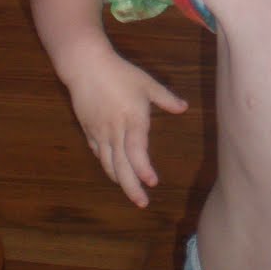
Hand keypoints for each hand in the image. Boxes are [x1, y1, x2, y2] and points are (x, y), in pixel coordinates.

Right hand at [68, 54, 187, 206]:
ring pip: (108, 162)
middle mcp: (115, 131)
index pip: (137, 152)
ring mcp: (99, 132)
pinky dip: (106, 164)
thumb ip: (166, 98)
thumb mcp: (146, 84)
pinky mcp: (88, 129)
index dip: (144, 169)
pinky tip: (112, 169)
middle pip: (121, 165)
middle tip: (142, 203)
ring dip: (119, 179)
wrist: (85, 66)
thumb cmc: (120, 73)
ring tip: (130, 191)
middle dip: (132, 187)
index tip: (153, 182)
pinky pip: (97, 152)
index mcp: (132, 120)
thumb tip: (184, 108)